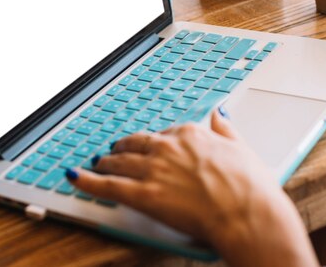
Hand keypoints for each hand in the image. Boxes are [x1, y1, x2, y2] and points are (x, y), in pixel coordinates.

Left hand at [67, 110, 318, 266]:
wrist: (248, 214)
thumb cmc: (250, 186)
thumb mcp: (241, 147)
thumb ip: (225, 129)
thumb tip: (220, 112)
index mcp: (192, 134)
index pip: (164, 133)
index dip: (153, 142)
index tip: (148, 145)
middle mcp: (169, 147)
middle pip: (136, 144)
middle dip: (123, 148)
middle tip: (115, 150)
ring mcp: (154, 170)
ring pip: (120, 162)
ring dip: (106, 162)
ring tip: (98, 163)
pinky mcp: (144, 195)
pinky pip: (108, 186)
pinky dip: (88, 181)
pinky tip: (75, 177)